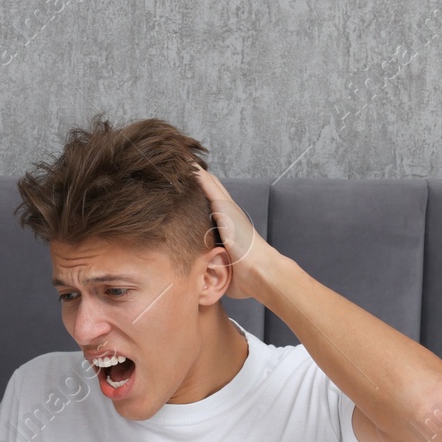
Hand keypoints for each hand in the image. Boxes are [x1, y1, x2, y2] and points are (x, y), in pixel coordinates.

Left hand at [192, 165, 282, 302]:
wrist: (262, 274)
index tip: (186, 190)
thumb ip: (211, 270)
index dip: (200, 197)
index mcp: (228, 229)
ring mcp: (227, 210)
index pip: (212, 208)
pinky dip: (197, 174)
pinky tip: (185, 163)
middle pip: (211, 190)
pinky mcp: (224, 208)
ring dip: (195, 173)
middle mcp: (228, 216)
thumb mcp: (223, 271)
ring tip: (179, 159)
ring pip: (209, 184)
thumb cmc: (247, 279)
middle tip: (179, 167)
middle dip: (196, 179)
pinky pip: (208, 186)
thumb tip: (199, 282)